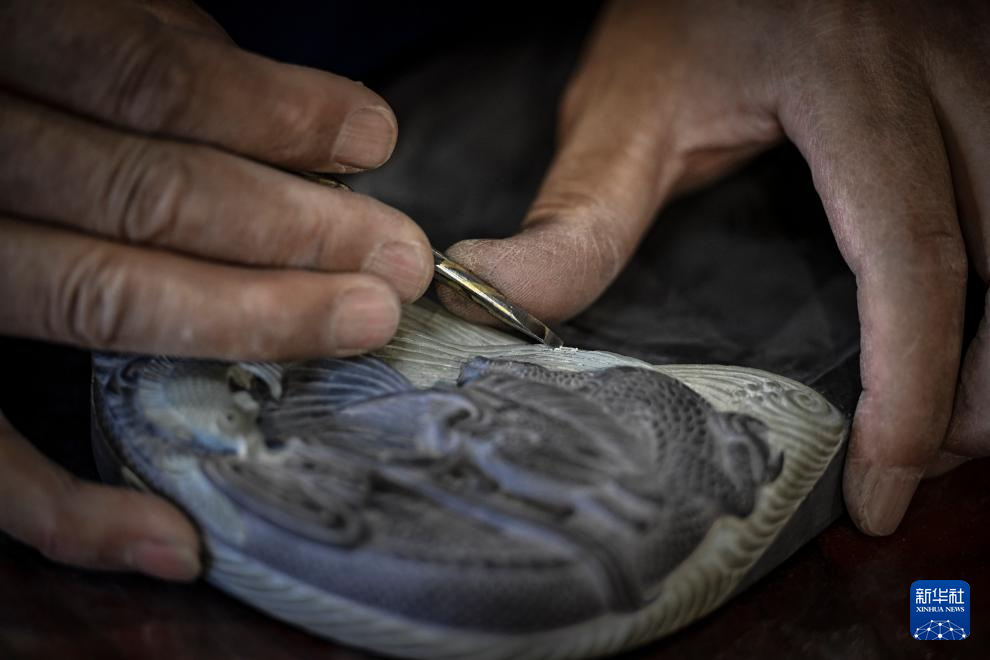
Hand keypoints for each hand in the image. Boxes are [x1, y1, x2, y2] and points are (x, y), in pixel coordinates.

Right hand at [0, 0, 431, 578]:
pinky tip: (177, 541)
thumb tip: (313, 135)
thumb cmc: (32, 68)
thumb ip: (172, 66)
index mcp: (1, 45)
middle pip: (143, 198)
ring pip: (96, 300)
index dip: (271, 114)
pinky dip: (71, 512)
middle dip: (296, 232)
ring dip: (251, 319)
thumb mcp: (84, 25)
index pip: (143, 81)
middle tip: (399, 260)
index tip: (375, 140)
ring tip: (364, 322)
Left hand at [442, 0, 988, 534]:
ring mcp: (981, 65)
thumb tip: (487, 294)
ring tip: (955, 418)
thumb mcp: (625, 105)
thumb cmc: (681, 7)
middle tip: (928, 466)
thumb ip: (578, 212)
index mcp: (852, 84)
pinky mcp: (985, 75)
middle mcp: (943, 70)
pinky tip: (972, 323)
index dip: (907, 391)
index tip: (879, 489)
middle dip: (985, 388)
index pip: (907, 258)